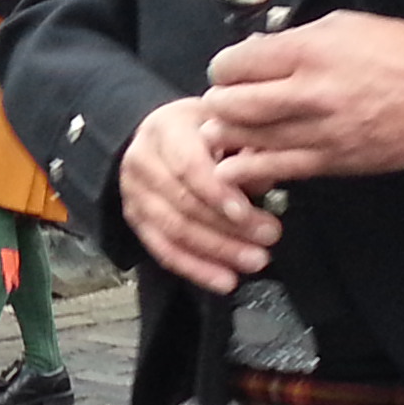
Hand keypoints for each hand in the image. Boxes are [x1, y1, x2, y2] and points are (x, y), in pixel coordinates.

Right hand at [118, 96, 281, 291]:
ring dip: (217, 251)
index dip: (217, 193)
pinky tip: (225, 281)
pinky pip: (164, 251)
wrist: (163, 136)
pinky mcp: (136, 220)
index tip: (247, 212)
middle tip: (269, 238)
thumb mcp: (226, 123)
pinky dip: (196, 269)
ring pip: (174, 231)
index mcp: (164, 129)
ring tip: (254, 261)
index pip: (188, 165)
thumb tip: (264, 177)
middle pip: (182, 202)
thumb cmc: (203, 129)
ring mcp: (134, 193)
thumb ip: (246, 147)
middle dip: (228, 227)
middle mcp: (142, 161)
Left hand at [202, 10, 403, 191]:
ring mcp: (322, 131)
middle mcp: (310, 92)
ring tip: (219, 134)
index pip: (235, 64)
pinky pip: (279, 169)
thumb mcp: (341, 26)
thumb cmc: (399, 51)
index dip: (222, 69)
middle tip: (217, 106)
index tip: (225, 73)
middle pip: (232, 106)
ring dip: (227, 139)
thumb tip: (253, 52)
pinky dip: (252, 168)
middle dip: (217, 106)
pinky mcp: (335, 161)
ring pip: (250, 141)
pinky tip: (238, 166)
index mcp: (309, 51)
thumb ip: (293, 41)